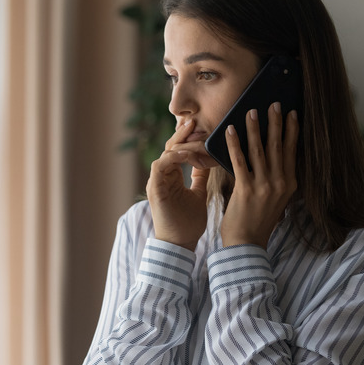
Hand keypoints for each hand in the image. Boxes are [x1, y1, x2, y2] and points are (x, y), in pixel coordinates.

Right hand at [146, 120, 213, 250]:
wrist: (180, 244)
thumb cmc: (189, 223)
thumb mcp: (199, 193)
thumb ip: (200, 177)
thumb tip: (208, 160)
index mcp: (172, 176)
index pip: (179, 149)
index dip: (189, 138)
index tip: (203, 127)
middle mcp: (162, 176)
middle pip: (170, 147)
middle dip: (183, 133)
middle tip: (195, 120)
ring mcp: (157, 181)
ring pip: (166, 153)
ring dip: (181, 144)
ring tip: (196, 136)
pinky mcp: (155, 188)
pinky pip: (160, 165)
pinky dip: (173, 157)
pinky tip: (187, 153)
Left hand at [220, 102, 298, 248]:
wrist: (247, 244)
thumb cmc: (258, 221)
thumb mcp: (276, 200)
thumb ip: (277, 179)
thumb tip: (273, 157)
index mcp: (289, 184)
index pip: (292, 152)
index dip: (292, 131)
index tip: (293, 114)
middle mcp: (280, 183)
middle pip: (278, 146)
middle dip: (276, 122)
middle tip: (274, 104)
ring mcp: (264, 186)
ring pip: (259, 150)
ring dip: (255, 128)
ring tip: (251, 111)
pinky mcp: (246, 189)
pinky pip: (239, 160)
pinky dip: (234, 143)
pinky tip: (230, 130)